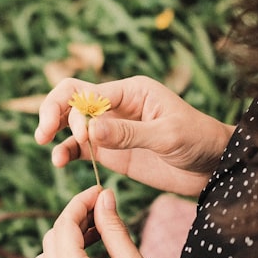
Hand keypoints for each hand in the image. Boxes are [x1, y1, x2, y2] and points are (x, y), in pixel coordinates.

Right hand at [35, 76, 233, 195]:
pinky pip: (80, 147)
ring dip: (54, 131)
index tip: (80, 137)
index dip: (73, 111)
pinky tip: (60, 161)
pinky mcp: (110, 151)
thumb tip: (90, 131)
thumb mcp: (167, 136)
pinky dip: (66, 151)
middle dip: (53, 113)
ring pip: (70, 123)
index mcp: (130, 91)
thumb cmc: (198, 141)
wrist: (214, 166)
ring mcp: (111, 129)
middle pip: (71, 100)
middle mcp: (116, 106)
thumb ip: (129, 134)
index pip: (86, 91)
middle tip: (43, 135)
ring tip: (48, 149)